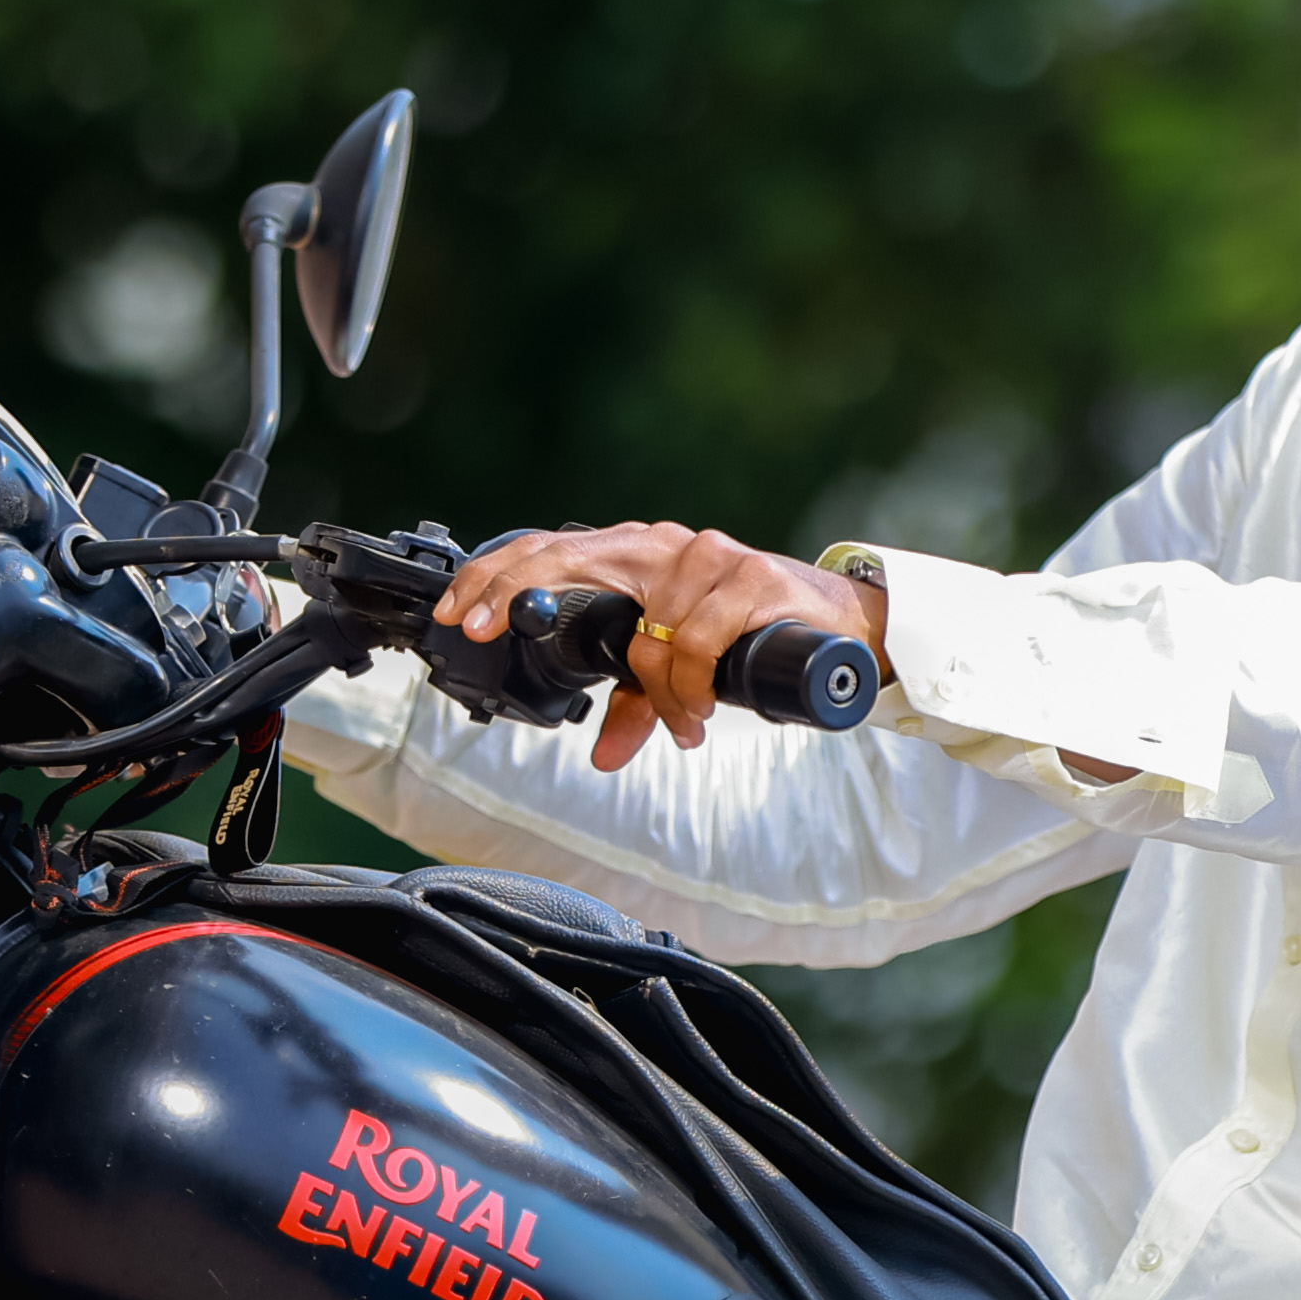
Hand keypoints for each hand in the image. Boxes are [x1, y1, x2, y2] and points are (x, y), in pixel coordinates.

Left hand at [439, 523, 891, 771]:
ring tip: (679, 721)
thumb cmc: (751, 636)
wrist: (841, 626)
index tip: (459, 615)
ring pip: (645, 626)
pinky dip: (690, 683)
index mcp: (638, 555)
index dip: (497, 576)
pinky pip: (695, 635)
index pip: (552, 550)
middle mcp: (665, 545)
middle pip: (568, 553)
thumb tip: (601, 754)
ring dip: (656, 689)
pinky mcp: (750, 577)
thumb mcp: (681, 669)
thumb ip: (637, 701)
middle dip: (513, 589)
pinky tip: (698, 711)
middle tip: (484, 627)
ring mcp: (708, 556)